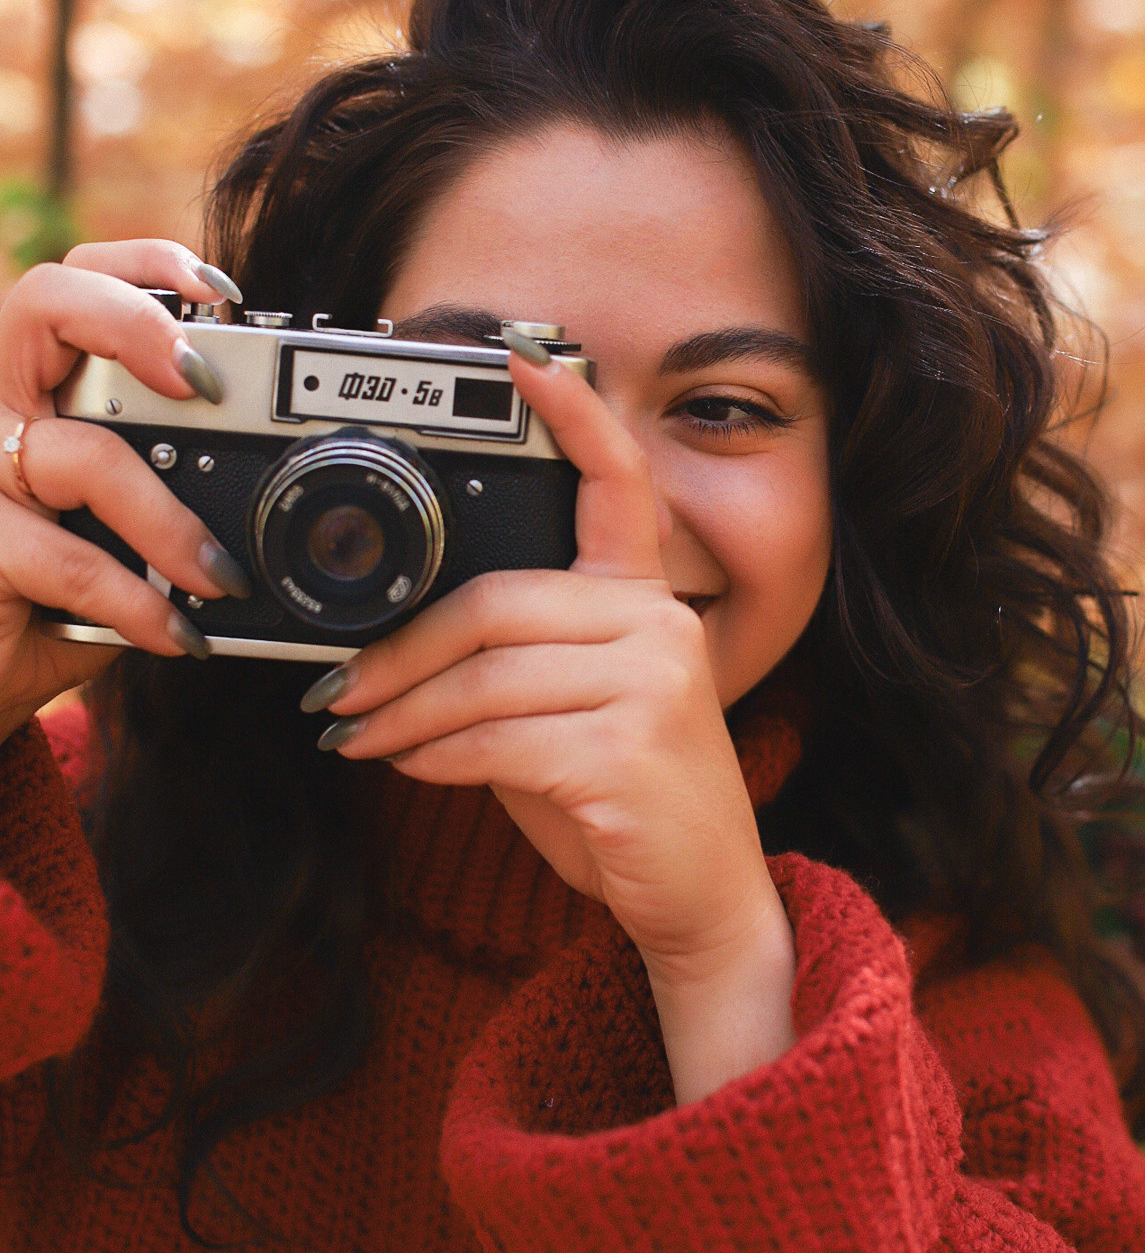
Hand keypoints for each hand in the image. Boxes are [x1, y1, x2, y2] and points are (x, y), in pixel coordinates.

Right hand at [0, 241, 251, 745]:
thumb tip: (290, 477)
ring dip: (170, 520)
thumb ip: (177, 483)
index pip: (77, 280)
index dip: (145, 266)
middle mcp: (1, 408)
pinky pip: (72, 560)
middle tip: (202, 382)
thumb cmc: (58, 593)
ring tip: (223, 577)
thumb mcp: (123, 527)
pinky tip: (176, 631)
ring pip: (86, 454)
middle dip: (136, 322)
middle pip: (46, 301)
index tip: (222, 292)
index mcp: (39, 385)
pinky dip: (139, 601)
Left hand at [314, 346, 797, 1100]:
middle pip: (496, 603)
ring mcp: (653, 685)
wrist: (700, 896)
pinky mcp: (629, 751)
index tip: (523, 356)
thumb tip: (391, 653)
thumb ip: (510, 662)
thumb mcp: (569, 713)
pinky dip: (434, 755)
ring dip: (400, 713)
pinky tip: (411, 768)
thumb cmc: (623, 800)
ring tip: (356, 736)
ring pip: (485, 675)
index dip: (573, 412)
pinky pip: (498, 738)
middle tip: (336, 690)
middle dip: (398, 653)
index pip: (617, 483)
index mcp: (645, 600)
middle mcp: (658, 625)